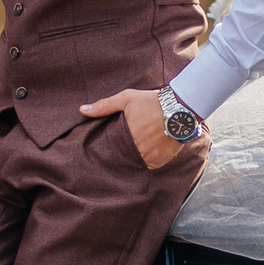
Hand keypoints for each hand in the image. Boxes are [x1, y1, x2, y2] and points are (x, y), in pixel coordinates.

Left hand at [81, 89, 201, 169]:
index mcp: (126, 136)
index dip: (111, 147)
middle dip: (123, 152)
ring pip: (136, 162)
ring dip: (135, 156)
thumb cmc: (152, 101)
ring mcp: (149, 158)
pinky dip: (148, 159)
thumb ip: (104, 105)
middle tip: (127, 145)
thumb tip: (82, 110)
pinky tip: (149, 150)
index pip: (112, 149)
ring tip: (138, 147)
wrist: (181, 107)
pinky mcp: (160, 162)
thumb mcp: (127, 99)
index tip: (112, 144)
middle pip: (124, 156)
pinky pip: (149, 165)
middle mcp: (137, 150)